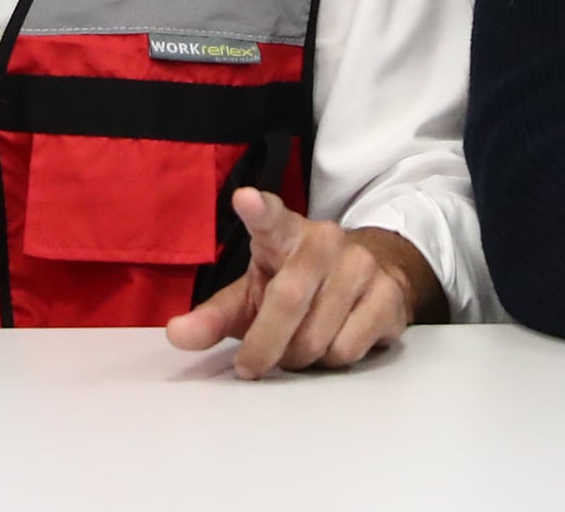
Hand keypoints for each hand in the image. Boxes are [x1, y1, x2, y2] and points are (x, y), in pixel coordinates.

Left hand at [164, 188, 439, 377]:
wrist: (370, 279)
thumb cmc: (295, 287)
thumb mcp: (251, 297)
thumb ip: (214, 316)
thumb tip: (176, 335)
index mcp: (283, 232)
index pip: (270, 216)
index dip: (259, 209)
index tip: (245, 200)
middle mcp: (324, 239)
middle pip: (287, 298)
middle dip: (264, 344)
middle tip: (252, 364)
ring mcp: (360, 264)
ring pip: (318, 334)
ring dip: (299, 357)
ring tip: (297, 348)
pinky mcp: (387, 294)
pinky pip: (348, 347)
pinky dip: (331, 361)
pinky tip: (331, 344)